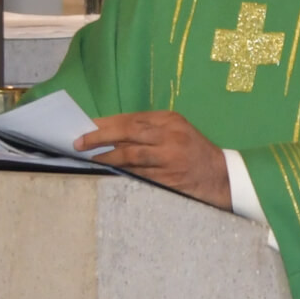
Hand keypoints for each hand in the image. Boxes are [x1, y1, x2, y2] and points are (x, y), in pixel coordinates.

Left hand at [75, 111, 230, 209]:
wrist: (219, 176)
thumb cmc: (192, 151)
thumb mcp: (175, 131)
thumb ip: (148, 130)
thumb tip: (109, 133)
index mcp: (169, 120)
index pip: (131, 119)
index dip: (106, 124)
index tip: (86, 127)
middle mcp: (170, 137)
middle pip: (128, 133)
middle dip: (100, 137)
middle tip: (80, 142)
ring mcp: (169, 159)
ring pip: (131, 156)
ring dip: (107, 157)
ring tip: (91, 158)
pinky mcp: (168, 180)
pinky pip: (139, 176)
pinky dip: (122, 173)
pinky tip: (110, 173)